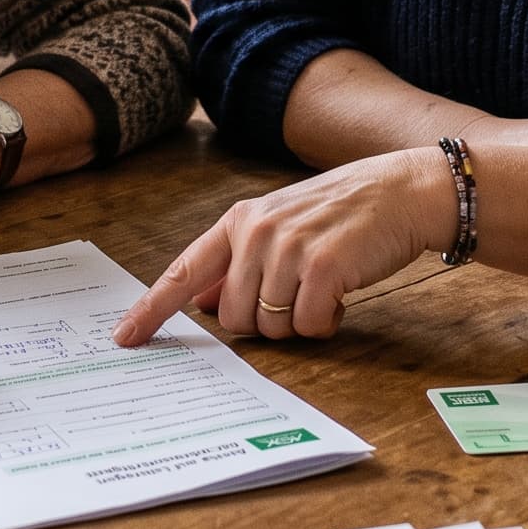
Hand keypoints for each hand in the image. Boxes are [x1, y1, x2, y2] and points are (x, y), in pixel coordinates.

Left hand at [111, 148, 444, 346]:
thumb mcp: (281, 227)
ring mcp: (289, 247)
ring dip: (299, 323)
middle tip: (298, 296)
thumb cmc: (342, 214)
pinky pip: (307, 326)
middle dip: (265, 321)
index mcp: (240, 220)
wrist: (402, 191)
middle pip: (232, 317)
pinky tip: (342, 294)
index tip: (125, 337)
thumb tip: (197, 302)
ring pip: (270, 326)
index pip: (184, 271)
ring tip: (324, 288)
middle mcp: (257, 231)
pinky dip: (326, 321)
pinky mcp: (323, 267)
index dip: (152, 308)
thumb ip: (237, 263)